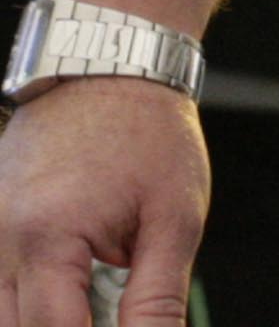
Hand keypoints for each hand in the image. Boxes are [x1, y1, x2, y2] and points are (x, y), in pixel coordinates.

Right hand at [0, 80, 208, 326]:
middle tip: (107, 318)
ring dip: (40, 321)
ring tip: (89, 308)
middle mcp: (1, 240)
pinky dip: (24, 303)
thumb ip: (157, 296)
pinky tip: (64, 298)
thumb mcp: (173, 217)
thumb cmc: (147, 130)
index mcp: (48, 238)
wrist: (110, 67)